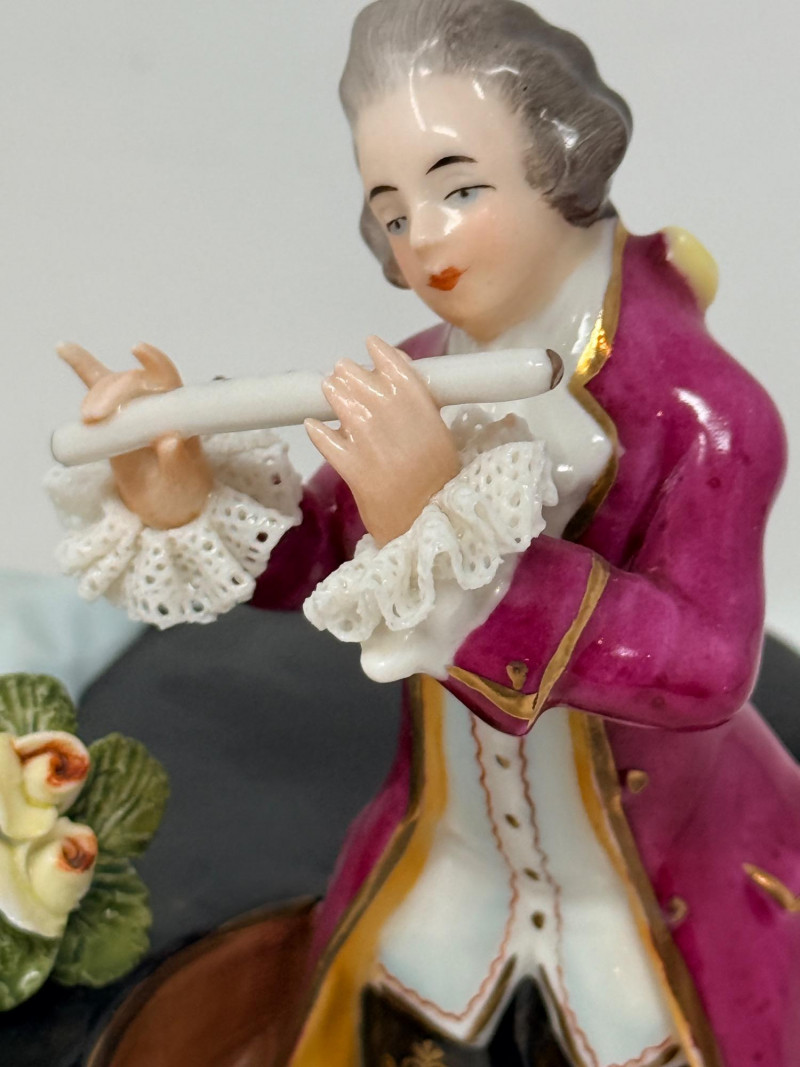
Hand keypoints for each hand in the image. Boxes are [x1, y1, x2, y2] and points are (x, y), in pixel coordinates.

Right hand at [58, 342, 213, 529]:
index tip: (137, 351)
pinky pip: (97, 389)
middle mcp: (157, 406)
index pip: (169, 380)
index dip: (155, 362)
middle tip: (94, 417)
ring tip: (88, 416)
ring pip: (112, 385)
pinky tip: (64, 349)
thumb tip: (169, 440)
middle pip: (133, 383)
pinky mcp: (113, 418)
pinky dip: (81, 367)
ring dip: (96, 393)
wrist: (167, 508)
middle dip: (112, 392)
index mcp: (180, 415)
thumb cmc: (181, 492)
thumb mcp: (182, 484)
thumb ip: (177, 464)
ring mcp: (133, 410)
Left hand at [305, 336, 459, 545]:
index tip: (372, 344)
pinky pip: (328, 443)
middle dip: (352, 375)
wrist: (429, 527)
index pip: (401, 373)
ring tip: (329, 389)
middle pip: (367, 385)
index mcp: (427, 417)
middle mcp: (398, 424)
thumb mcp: (443, 444)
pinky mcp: (353, 469)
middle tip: (343, 370)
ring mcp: (373, 445)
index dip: (384, 356)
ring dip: (335, 395)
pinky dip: (319, 432)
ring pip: (345, 407)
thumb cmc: (442, 488)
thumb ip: (423, 416)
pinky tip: (314, 426)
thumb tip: (400, 387)